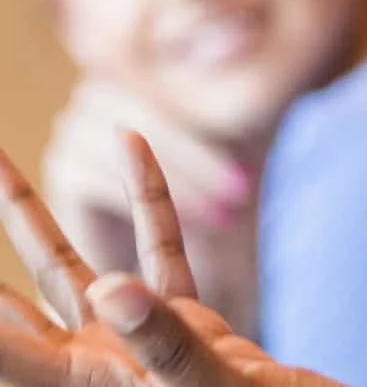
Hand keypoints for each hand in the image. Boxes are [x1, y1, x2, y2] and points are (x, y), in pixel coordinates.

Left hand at [0, 132, 336, 385]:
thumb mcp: (207, 382)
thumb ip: (160, 337)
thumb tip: (108, 285)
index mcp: (90, 384)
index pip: (8, 351)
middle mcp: (97, 363)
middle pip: (15, 309)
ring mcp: (135, 338)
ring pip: (70, 270)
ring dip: (37, 220)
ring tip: (5, 168)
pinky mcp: (185, 319)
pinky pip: (156, 247)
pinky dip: (147, 196)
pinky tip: (135, 144)